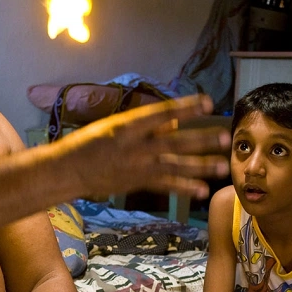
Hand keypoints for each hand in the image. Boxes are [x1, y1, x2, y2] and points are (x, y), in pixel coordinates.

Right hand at [56, 95, 229, 198]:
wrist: (67, 170)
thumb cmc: (90, 142)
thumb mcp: (115, 125)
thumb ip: (146, 124)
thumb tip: (174, 122)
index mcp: (127, 125)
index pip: (162, 113)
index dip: (186, 107)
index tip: (207, 103)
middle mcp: (134, 145)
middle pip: (173, 141)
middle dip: (200, 140)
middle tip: (224, 137)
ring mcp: (136, 166)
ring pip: (174, 165)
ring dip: (200, 166)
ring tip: (222, 167)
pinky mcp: (137, 182)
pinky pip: (165, 185)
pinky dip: (184, 187)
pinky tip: (201, 189)